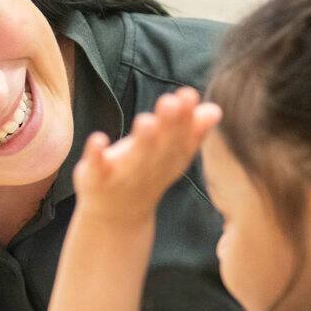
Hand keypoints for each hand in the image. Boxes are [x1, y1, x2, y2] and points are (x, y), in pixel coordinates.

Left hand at [72, 87, 220, 224]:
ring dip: (141, 140)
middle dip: (167, 124)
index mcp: (169, 159)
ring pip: (135, 157)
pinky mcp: (97, 178)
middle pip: (161, 145)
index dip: (186, 118)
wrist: (116, 216)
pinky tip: (97, 138)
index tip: (189, 94)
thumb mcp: (170, 155)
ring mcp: (123, 174)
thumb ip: (191, 132)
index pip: (181, 138)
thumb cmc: (145, 174)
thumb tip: (214, 109)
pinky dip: (96, 154)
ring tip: (146, 120)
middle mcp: (150, 167)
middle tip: (170, 101)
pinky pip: (97, 167)